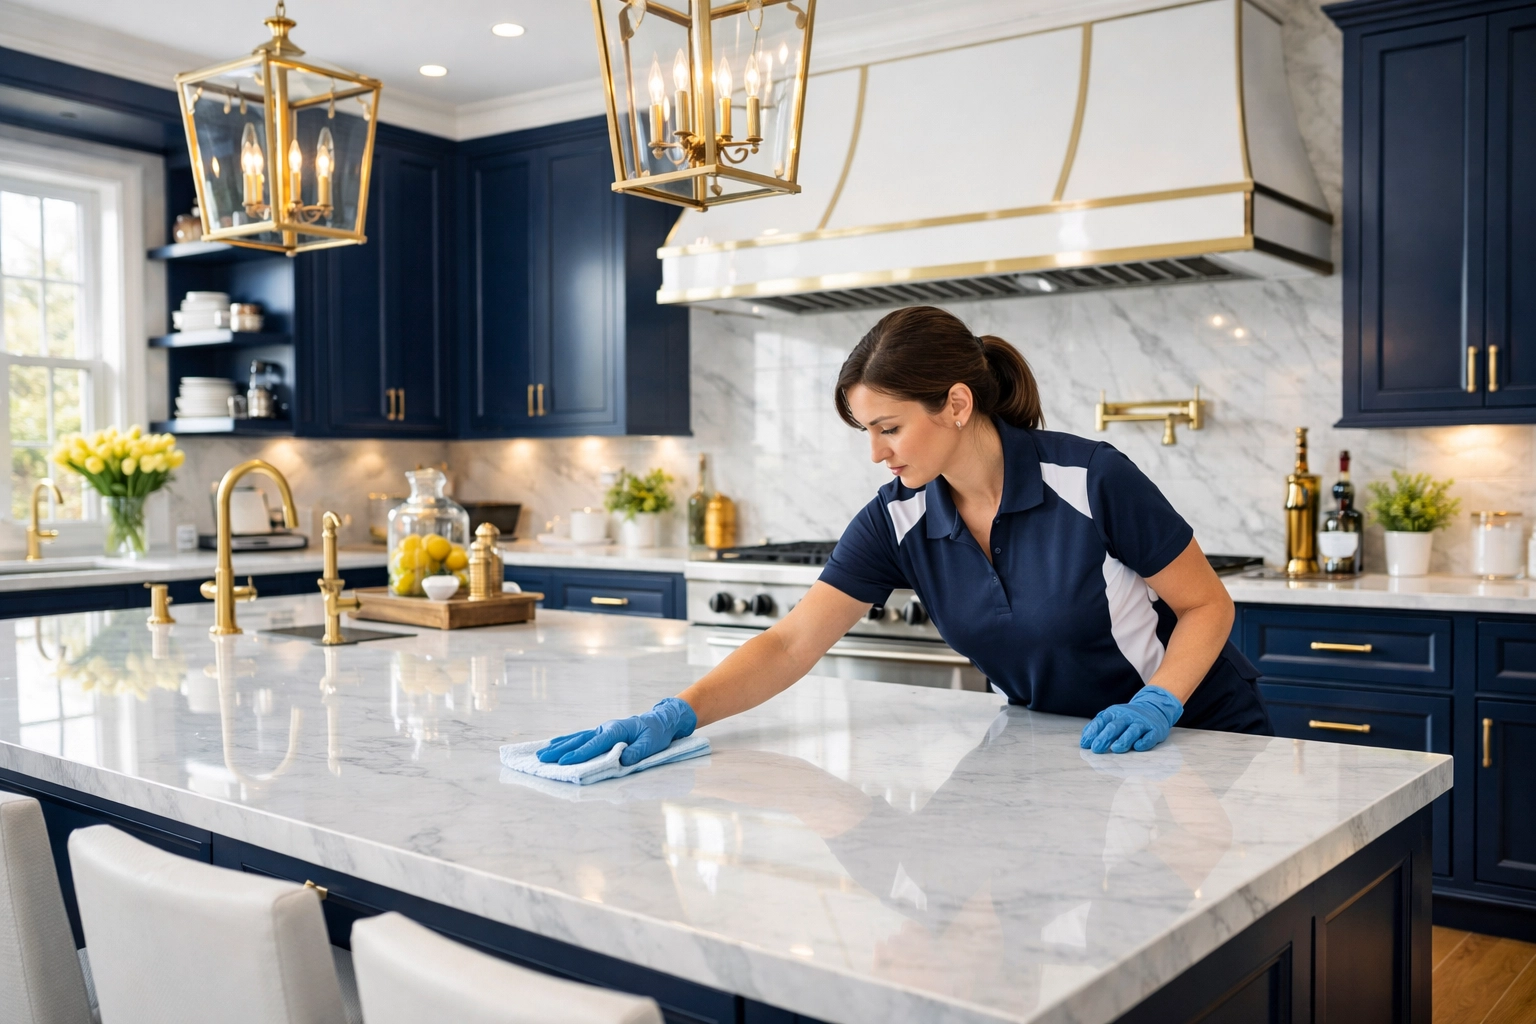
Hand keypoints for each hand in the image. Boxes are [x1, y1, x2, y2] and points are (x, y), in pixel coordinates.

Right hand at [537, 697, 697, 766]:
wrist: (660, 721)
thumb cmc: (656, 733)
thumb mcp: (651, 744)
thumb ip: (637, 753)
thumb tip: (621, 760)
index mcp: (616, 731)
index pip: (594, 745)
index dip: (578, 754)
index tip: (563, 762)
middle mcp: (606, 728)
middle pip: (579, 740)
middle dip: (560, 751)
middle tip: (542, 759)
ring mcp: (602, 729)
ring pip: (577, 738)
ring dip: (559, 746)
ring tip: (542, 753)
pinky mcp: (602, 733)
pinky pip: (582, 737)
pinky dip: (567, 740)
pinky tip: (555, 744)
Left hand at [1079, 685, 1182, 753]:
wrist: (1153, 708)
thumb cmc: (1127, 717)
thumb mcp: (1112, 716)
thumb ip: (1098, 725)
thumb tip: (1084, 740)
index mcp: (1114, 712)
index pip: (1102, 721)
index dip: (1093, 732)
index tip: (1085, 744)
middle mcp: (1127, 717)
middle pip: (1115, 726)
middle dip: (1105, 738)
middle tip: (1096, 749)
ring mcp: (1141, 723)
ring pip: (1132, 731)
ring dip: (1123, 740)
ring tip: (1115, 748)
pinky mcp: (1154, 731)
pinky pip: (1149, 736)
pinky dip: (1144, 742)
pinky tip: (1137, 747)